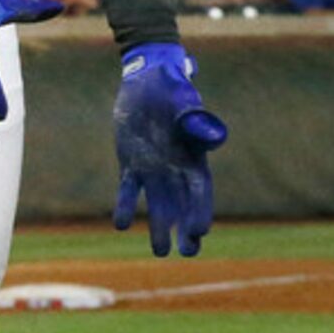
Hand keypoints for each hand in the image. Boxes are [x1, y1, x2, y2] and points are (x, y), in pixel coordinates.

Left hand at [111, 43, 227, 256]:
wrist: (147, 79)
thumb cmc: (172, 87)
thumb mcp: (184, 101)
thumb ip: (196, 120)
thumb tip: (213, 137)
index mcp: (193, 155)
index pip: (200, 190)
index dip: (200, 210)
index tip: (200, 232)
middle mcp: (175, 167)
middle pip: (183, 204)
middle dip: (186, 229)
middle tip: (188, 253)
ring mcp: (153, 168)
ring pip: (159, 204)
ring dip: (160, 227)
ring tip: (160, 252)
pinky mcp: (131, 163)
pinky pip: (129, 190)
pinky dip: (126, 205)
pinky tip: (120, 224)